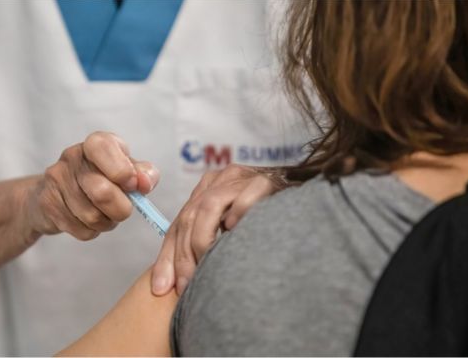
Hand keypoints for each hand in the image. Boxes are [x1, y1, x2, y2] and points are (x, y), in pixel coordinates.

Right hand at [25, 132, 159, 240]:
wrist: (55, 193)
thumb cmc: (101, 179)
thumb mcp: (126, 170)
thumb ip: (143, 173)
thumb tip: (145, 183)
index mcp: (95, 143)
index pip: (104, 148)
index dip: (122, 171)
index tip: (132, 185)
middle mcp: (72, 157)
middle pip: (102, 192)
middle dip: (121, 209)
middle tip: (124, 210)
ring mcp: (56, 179)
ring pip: (92, 216)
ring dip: (107, 222)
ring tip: (105, 215)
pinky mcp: (47, 203)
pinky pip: (81, 230)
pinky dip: (92, 231)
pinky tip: (87, 221)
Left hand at [151, 164, 288, 295]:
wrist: (304, 204)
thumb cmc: (265, 223)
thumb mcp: (227, 235)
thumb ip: (200, 249)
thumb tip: (166, 285)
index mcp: (207, 188)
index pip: (179, 223)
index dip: (168, 257)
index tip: (163, 289)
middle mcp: (221, 180)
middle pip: (190, 216)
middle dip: (184, 255)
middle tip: (186, 286)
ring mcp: (243, 178)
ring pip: (210, 205)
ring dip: (204, 239)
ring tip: (206, 265)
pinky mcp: (267, 181)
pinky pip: (247, 196)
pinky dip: (238, 214)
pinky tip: (235, 232)